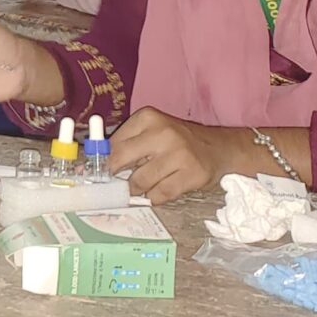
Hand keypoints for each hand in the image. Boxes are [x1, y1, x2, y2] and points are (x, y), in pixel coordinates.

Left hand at [105, 109, 253, 203]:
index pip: (113, 144)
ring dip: (138, 189)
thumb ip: (126, 144)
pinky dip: (154, 198)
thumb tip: (96, 167)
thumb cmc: (177, 142)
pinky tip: (159, 191)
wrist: (219, 148)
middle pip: (121, 161)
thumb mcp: (152, 131)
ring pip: (140, 181)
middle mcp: (163, 132)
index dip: (104, 163)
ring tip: (145, 186)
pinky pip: (160, 194)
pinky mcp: (192, 174)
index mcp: (148, 117)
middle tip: (118, 185)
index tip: (99, 174)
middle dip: (116, 177)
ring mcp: (179, 154)